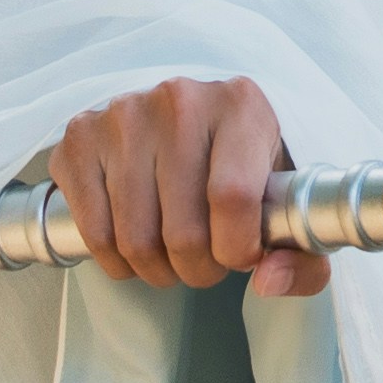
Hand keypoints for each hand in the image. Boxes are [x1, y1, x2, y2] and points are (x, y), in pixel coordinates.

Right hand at [47, 75, 330, 295]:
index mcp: (242, 105)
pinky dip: (115, 259)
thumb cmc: (241, 166)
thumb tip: (267, 282)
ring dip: (156, 269)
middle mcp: (180, 100)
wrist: (184, 120)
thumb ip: (301, 255)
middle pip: (183, 230)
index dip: (237, 250)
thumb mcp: (283, 204)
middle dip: (197, 270)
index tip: (240, 259)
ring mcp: (124, 115)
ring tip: (172, 256)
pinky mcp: (81, 135)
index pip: (234, 198)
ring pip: (135, 239)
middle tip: (204, 263)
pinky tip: (134, 244)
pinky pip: (94, 232)